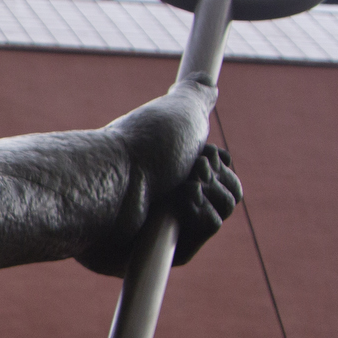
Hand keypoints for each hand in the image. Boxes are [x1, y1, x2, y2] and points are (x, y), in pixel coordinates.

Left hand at [80, 79, 242, 274]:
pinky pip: (195, 243)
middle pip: (226, 193)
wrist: (111, 182)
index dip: (219, 163)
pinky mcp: (145, 256)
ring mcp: (154, 228)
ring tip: (181, 189)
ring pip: (218, 214)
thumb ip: (195, 96)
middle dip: (217, 176)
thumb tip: (204, 81)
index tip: (202, 153)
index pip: (220, 173)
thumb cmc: (142, 146)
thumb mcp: (177, 111)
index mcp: (166, 170)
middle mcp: (161, 198)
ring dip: (210, 194)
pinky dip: (200, 219)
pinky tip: (178, 210)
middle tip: (190, 171)